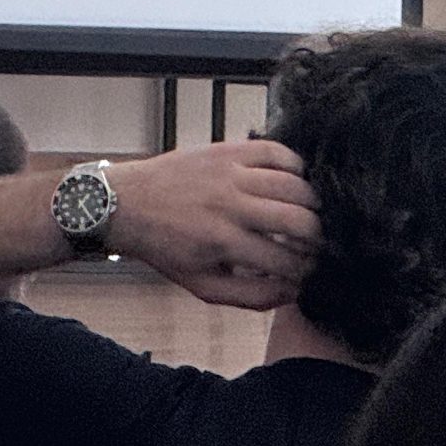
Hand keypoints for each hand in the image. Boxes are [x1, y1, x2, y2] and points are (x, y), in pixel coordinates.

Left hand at [103, 140, 320, 311]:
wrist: (127, 204)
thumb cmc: (167, 248)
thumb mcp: (203, 285)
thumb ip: (252, 296)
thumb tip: (294, 290)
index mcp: (223, 242)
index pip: (287, 260)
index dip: (308, 271)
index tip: (310, 271)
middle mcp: (229, 205)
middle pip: (300, 220)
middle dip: (318, 238)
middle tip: (314, 244)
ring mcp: (229, 173)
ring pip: (294, 184)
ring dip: (311, 204)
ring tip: (307, 215)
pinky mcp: (226, 150)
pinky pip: (276, 150)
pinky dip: (295, 165)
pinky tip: (293, 182)